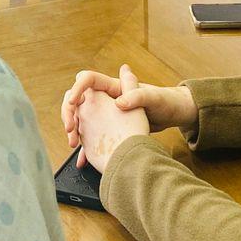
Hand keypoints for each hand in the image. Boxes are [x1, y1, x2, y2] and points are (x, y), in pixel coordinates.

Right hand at [62, 65, 196, 154]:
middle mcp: (105, 99)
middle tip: (70, 127)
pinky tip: (82, 159)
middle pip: (77, 101)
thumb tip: (120, 102)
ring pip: (81, 120)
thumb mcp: (152, 98)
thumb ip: (137, 96)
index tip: (74, 102)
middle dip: (69, 112)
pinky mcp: (107, 130)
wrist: (170, 117)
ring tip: (74, 144)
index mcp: (112, 87)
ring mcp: (105, 115)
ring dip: (74, 131)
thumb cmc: (163, 102)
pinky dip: (85, 147)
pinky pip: (90, 137)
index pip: (86, 80)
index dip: (77, 89)